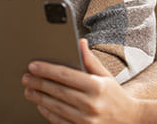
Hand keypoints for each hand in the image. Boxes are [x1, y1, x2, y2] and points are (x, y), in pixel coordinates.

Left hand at [23, 38, 139, 123]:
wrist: (130, 120)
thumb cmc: (116, 96)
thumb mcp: (106, 75)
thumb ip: (90, 59)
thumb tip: (80, 42)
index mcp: (97, 86)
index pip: (66, 75)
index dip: (47, 70)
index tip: (33, 65)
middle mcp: (91, 104)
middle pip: (58, 91)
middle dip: (39, 83)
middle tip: (26, 77)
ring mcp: (86, 120)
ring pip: (56, 107)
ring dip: (39, 98)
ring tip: (29, 90)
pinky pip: (60, 121)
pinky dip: (48, 113)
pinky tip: (41, 105)